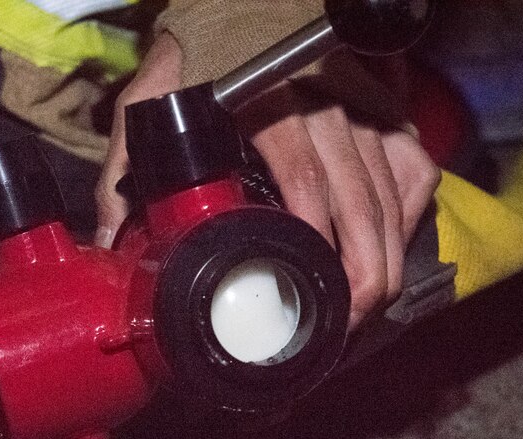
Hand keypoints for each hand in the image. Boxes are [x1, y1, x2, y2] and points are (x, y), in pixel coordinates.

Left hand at [94, 34, 440, 329]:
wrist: (240, 2)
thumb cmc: (193, 54)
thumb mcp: (147, 100)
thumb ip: (125, 164)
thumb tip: (110, 237)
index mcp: (270, 102)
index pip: (304, 172)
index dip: (314, 229)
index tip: (311, 280)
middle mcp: (327, 103)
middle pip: (360, 196)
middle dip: (360, 268)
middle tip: (345, 322)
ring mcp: (362, 107)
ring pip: (391, 190)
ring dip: (385, 255)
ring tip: (365, 307)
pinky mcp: (384, 110)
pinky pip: (412, 167)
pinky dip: (408, 215)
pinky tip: (389, 252)